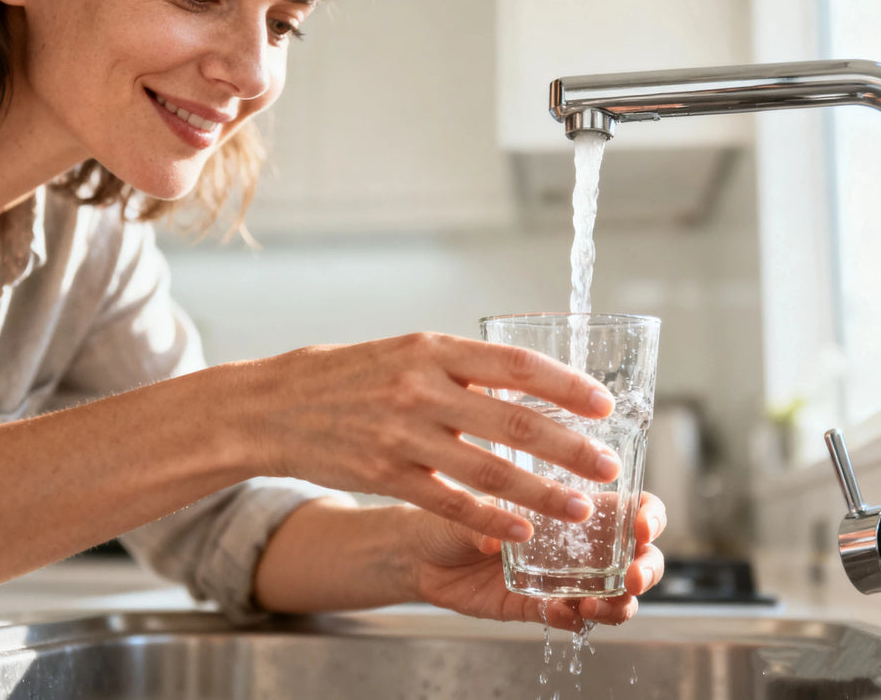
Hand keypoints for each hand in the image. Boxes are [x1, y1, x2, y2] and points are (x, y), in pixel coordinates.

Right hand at [229, 332, 618, 542]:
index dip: (566, 386)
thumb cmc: (344, 376)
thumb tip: (519, 388)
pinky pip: (449, 503)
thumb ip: (457, 370)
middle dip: (570, 447)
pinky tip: (520, 532)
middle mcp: (422, 388)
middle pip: (514, 420)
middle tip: (607, 464)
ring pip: (489, 470)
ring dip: (541, 493)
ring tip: (579, 510)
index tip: (602, 404)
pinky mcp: (385, 474)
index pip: (515, 364)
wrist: (273, 406)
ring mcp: (403, 434)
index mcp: (431, 348)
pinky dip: (490, 520)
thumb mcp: (402, 353)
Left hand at [402, 492, 665, 631]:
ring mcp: (560, 577)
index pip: (628, 508)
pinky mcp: (537, 605)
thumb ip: (487, 519)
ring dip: (617, 604)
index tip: (644, 527)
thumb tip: (500, 536)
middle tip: (632, 578)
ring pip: (612, 595)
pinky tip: (560, 613)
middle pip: (636, 557)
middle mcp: (574, 542)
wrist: (419, 553)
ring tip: (596, 605)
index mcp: (570, 505)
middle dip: (647, 569)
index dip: (648, 517)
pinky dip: (571, 620)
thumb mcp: (468, 506)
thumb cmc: (449, 512)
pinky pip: (567, 618)